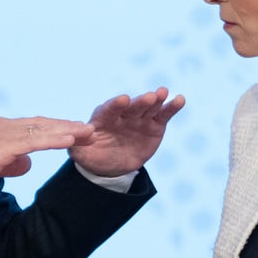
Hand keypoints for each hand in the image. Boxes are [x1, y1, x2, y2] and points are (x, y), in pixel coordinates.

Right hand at [0, 116, 94, 185]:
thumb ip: (12, 162)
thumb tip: (28, 164)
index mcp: (1, 129)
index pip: (34, 126)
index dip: (56, 129)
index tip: (75, 132)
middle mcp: (4, 126)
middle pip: (42, 124)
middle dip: (67, 127)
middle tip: (89, 130)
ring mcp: (4, 133)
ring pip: (42, 129)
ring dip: (67, 131)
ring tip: (87, 133)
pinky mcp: (4, 144)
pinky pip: (35, 141)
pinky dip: (54, 139)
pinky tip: (69, 140)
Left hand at [68, 87, 184, 176]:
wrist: (110, 164)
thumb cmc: (93, 154)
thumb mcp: (81, 153)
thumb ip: (77, 145)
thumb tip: (77, 137)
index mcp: (104, 118)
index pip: (110, 109)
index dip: (116, 105)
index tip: (122, 99)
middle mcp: (123, 115)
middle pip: (132, 107)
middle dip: (140, 101)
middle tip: (149, 96)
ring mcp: (139, 119)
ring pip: (149, 107)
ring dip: (156, 100)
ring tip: (163, 92)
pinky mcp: (154, 125)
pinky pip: (163, 115)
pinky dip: (171, 107)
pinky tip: (180, 99)